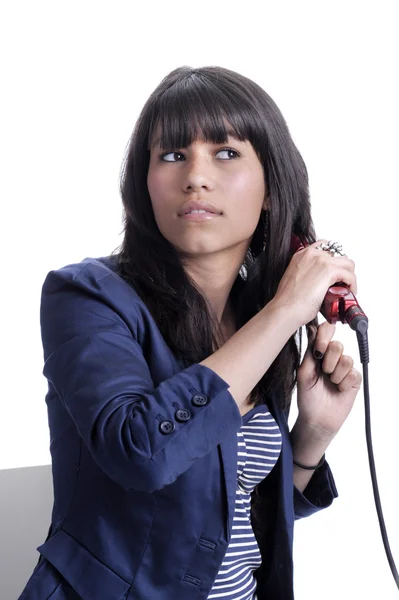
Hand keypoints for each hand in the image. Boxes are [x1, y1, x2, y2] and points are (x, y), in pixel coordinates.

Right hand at [274, 239, 356, 327]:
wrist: (284, 309)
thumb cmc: (287, 300)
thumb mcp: (294, 279)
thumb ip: (306, 274)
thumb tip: (318, 282)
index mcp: (302, 255)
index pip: (325, 248)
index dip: (333, 262)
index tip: (335, 272)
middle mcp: (312, 254)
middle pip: (339, 256)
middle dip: (343, 270)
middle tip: (341, 283)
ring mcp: (321, 261)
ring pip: (348, 264)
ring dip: (349, 277)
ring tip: (346, 289)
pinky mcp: (329, 271)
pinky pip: (350, 276)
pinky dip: (352, 285)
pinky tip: (347, 293)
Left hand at [295, 321, 362, 438]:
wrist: (316, 419)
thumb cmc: (307, 396)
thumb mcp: (303, 372)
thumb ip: (309, 352)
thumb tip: (311, 329)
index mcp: (318, 352)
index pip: (326, 332)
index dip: (324, 336)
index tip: (319, 350)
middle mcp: (332, 358)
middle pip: (337, 345)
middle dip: (328, 361)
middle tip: (323, 373)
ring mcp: (344, 368)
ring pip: (346, 359)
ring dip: (335, 374)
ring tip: (330, 383)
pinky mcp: (354, 379)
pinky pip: (353, 374)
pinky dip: (343, 383)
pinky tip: (338, 389)